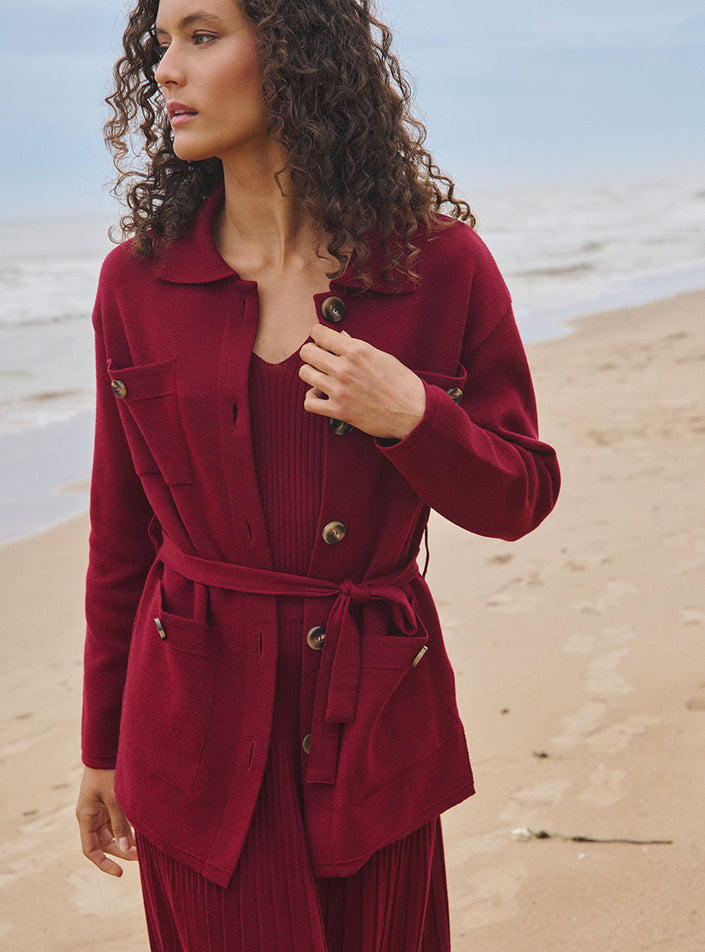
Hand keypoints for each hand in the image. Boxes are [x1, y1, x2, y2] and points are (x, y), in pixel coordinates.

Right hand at [76, 767, 136, 876]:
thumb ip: (120, 823)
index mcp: (86, 817)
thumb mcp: (115, 797)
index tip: (120, 872)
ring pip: (111, 832)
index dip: (104, 864)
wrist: (105, 747)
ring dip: (125, 839)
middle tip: (141, 856)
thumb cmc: (108, 771)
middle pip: (104, 843)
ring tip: (144, 845)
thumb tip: (125, 847)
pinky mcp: (107, 800)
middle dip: (121, 851)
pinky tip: (142, 829)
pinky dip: (127, 826)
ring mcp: (99, 808)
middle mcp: (90, 815)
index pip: (91, 850)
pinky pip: (116, 820)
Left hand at [299, 324, 425, 439]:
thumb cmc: (402, 384)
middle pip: (307, 352)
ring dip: (311, 374)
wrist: (413, 412)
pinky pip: (309, 402)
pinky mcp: (338, 410)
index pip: (320, 334)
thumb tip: (341, 339)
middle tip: (319, 357)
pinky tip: (321, 395)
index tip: (320, 338)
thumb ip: (357, 348)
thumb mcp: (382, 357)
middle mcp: (344, 368)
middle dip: (311, 353)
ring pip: (305, 374)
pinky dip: (312, 398)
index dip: (317, 334)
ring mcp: (339, 390)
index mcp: (356, 350)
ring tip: (321, 376)